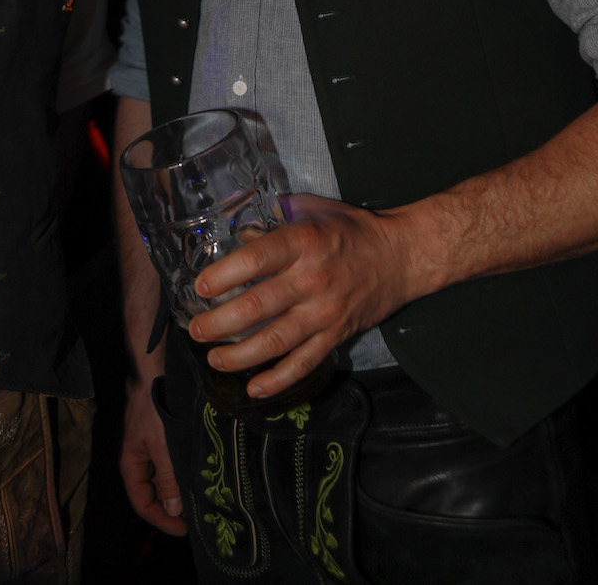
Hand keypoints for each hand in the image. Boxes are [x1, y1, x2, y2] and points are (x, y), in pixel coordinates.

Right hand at [119, 370, 186, 536]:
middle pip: (152, 493)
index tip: (184, 530)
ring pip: (162, 477)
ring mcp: (148, 446)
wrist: (152, 371)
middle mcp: (138, 458)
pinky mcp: (158, 434)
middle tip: (197, 516)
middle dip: (172, 507)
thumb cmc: (154, 408)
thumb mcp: (162, 445)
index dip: (161, 520)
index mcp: (131, 464)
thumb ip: (167, 478)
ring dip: (178, 489)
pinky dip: (180, 471)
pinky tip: (196, 472)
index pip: (142, 503)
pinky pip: (167, 461)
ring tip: (200, 497)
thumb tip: (173, 509)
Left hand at [189, 193, 418, 401]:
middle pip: (256, 307)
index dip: (224, 274)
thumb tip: (240, 229)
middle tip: (196, 329)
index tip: (201, 287)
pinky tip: (254, 388)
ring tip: (214, 358)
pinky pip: (304, 363)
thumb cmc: (353, 230)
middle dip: (219, 323)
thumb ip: (277, 218)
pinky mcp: (336, 336)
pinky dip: (278, 380)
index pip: (256, 259)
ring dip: (239, 355)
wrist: (402, 257)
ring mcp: (324, 313)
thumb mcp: (314, 209)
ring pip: (275, 342)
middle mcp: (311, 280)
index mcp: (303, 243)